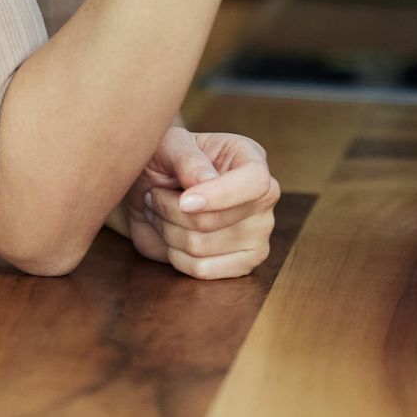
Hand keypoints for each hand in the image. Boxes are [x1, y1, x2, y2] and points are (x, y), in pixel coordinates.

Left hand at [121, 128, 279, 279]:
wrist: (154, 191)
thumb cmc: (166, 161)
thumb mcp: (171, 146)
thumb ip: (188, 159)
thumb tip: (206, 182)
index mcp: (251, 159)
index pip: (254, 182)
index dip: (220, 195)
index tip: (184, 201)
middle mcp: (263, 196)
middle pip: (214, 221)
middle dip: (171, 211)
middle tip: (154, 196)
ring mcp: (257, 232)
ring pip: (201, 247)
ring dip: (168, 232)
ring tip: (161, 213)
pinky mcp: (243, 261)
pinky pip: (202, 270)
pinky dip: (176, 257)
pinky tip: (172, 238)